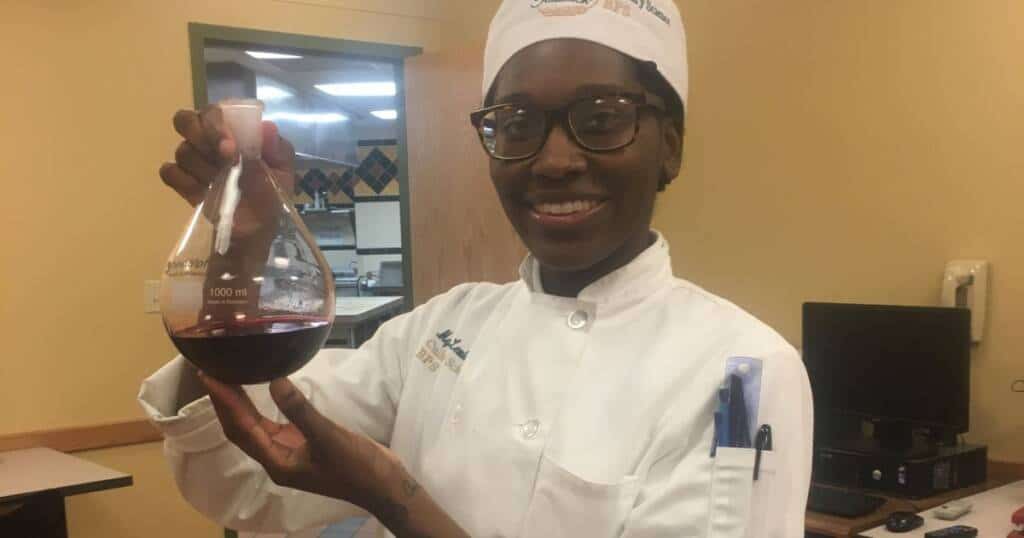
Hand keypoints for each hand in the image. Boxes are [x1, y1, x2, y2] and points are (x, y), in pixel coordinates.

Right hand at [160, 105, 295, 206]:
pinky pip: (169, 172)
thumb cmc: (269, 197)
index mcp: (233, 132)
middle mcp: (209, 141)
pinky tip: (202, 191)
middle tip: (224, 158)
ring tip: (222, 183)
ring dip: (203, 168)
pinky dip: (184, 181)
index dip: (217, 123)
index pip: (214, 111)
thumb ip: (278, 151)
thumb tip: (268, 127)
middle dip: (203, 138)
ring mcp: (193, 161)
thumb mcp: (283, 175)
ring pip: (182, 150)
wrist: (255, 234)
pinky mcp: (182, 183)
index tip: (230, 144)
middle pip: (186, 121)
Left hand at [198, 373, 405, 513]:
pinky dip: (261, 407)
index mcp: (277, 462)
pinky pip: (272, 423)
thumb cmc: (356, 466)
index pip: (241, 428)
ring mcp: (289, 451)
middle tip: (210, 371)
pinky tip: (258, 390)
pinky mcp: (302, 444)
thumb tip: (274, 381)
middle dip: (224, 402)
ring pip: (254, 426)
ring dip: (239, 404)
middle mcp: (277, 458)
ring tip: (226, 376)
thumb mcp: (328, 437)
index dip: (224, 402)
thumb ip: (300, 410)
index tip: (209, 376)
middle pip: (240, 428)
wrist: (383, 485)